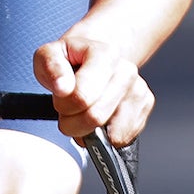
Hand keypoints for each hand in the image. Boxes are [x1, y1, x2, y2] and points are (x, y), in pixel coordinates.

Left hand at [35, 30, 153, 146]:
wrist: (92, 57)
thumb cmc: (69, 59)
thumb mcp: (48, 55)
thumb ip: (51, 67)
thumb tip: (63, 88)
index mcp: (105, 54)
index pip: (81, 97)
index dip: (63, 105)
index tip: (60, 96)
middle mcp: (127, 71)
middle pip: (95, 118)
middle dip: (73, 122)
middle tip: (68, 108)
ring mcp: (138, 90)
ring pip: (111, 134)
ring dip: (89, 132)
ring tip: (83, 111)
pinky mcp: (144, 107)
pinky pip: (122, 139)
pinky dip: (105, 136)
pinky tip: (99, 117)